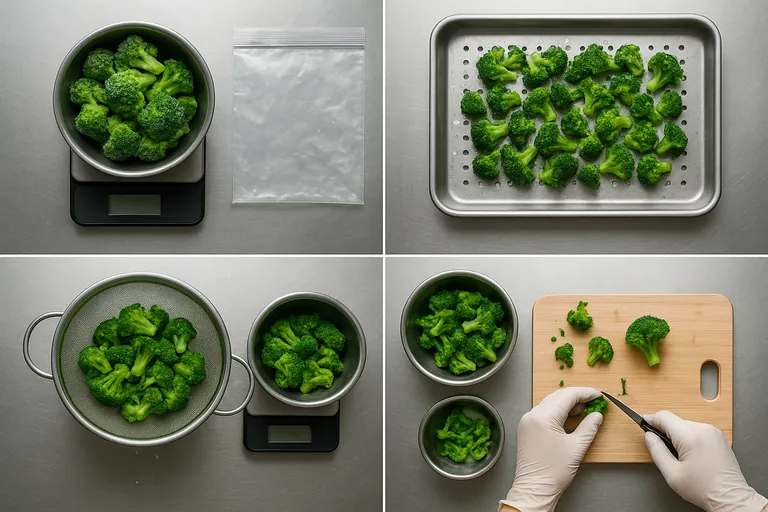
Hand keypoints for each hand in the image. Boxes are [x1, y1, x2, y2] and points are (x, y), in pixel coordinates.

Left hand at [499, 387, 603, 511]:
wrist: (534, 489)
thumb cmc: (553, 472)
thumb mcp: (577, 447)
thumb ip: (589, 427)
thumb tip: (596, 415)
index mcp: (543, 417)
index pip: (567, 395)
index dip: (585, 393)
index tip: (598, 394)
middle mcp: (532, 415)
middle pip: (557, 397)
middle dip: (577, 397)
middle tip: (594, 402)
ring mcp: (527, 421)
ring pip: (550, 403)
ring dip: (567, 404)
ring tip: (584, 410)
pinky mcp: (527, 429)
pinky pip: (544, 413)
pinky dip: (558, 412)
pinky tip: (569, 418)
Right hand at [644, 410, 766, 511]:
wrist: (730, 497)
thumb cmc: (704, 489)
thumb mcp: (671, 473)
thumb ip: (656, 451)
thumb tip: (648, 436)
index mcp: (690, 436)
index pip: (664, 417)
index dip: (650, 419)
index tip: (642, 422)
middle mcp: (703, 429)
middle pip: (674, 421)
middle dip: (664, 431)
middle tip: (660, 447)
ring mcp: (713, 432)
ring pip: (685, 425)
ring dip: (677, 435)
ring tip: (678, 456)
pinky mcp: (718, 437)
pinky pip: (696, 430)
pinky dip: (688, 437)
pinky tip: (690, 454)